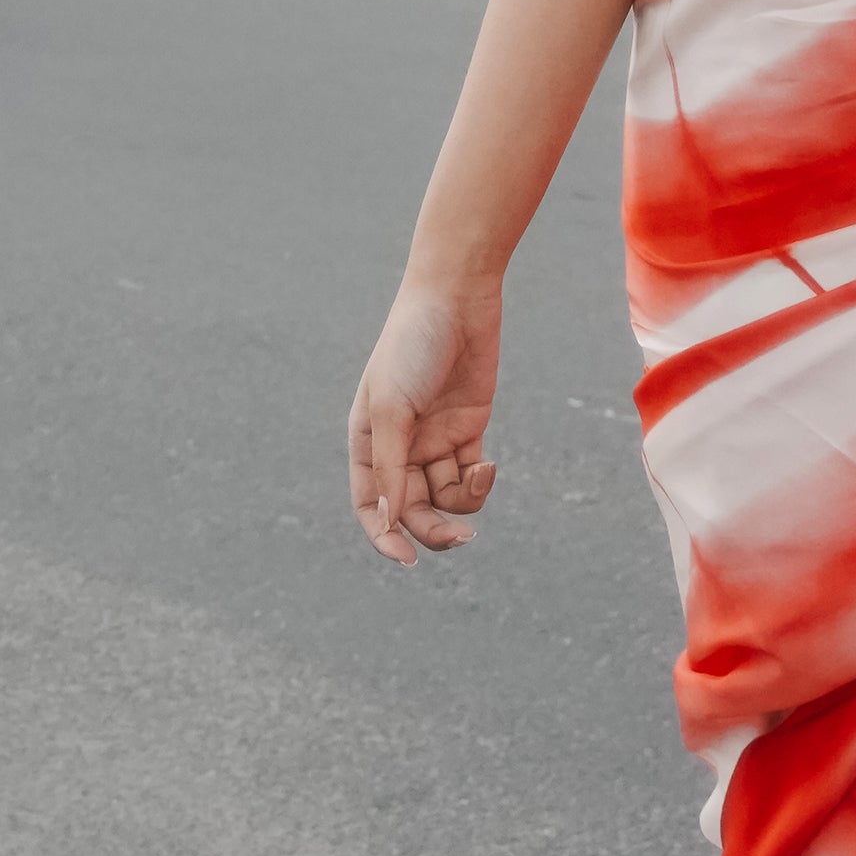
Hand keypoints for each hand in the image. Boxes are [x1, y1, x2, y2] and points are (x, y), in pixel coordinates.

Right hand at [348, 280, 501, 566]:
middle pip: (412, 509)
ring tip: (479, 475)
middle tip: (459, 539)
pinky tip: (488, 464)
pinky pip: (471, 475)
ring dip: (463, 502)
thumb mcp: (393, 409)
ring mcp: (436, 438)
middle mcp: (400, 446)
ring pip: (446, 497)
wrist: (455, 296)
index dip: (383, 536)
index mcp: (368, 442)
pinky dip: (480, 480)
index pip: (370, 506)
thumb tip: (388, 521)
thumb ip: (390, 466)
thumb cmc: (412, 346)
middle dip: (433, 529)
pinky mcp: (469, 428)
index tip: (407, 559)